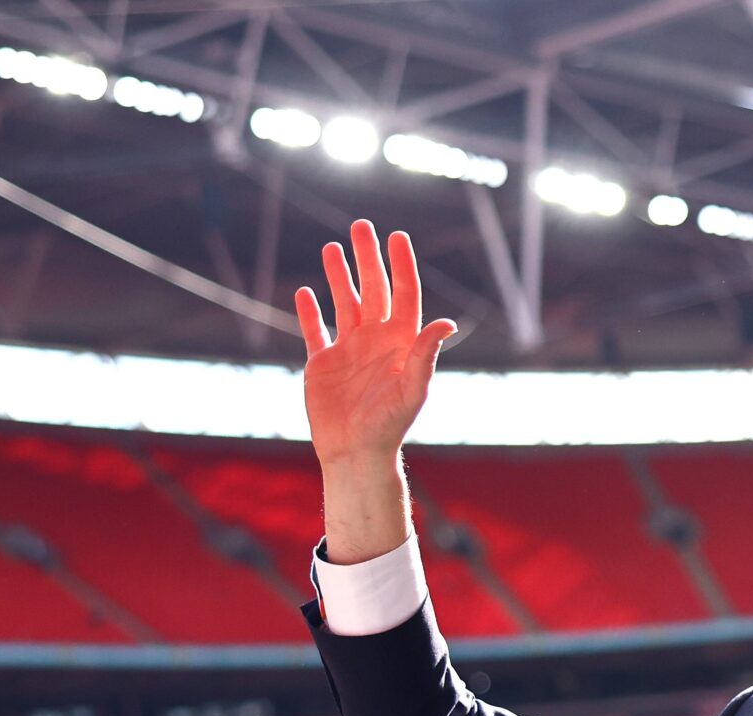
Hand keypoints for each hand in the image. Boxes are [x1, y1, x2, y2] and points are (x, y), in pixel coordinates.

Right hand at [295, 220, 456, 469]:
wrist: (356, 453)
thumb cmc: (390, 426)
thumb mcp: (413, 390)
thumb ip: (426, 354)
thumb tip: (447, 322)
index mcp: (401, 343)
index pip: (404, 294)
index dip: (401, 265)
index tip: (397, 236)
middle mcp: (376, 341)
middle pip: (373, 290)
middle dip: (367, 258)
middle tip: (361, 225)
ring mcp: (349, 350)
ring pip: (344, 303)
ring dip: (339, 276)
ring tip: (332, 248)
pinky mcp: (323, 363)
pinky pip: (315, 331)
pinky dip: (309, 312)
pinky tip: (305, 292)